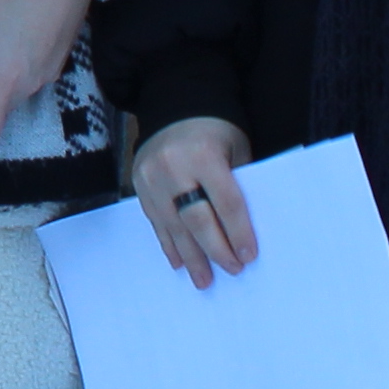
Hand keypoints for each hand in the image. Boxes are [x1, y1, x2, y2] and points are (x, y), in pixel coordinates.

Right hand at [129, 117, 257, 287]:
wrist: (176, 108)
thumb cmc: (216, 131)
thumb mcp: (236, 149)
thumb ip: (238, 184)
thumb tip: (243, 232)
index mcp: (204, 155)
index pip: (226, 202)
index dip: (238, 232)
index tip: (249, 256)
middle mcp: (173, 168)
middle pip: (197, 219)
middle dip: (216, 249)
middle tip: (232, 270)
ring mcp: (151, 178)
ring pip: (174, 226)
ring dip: (191, 257)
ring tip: (204, 280)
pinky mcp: (139, 186)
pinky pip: (156, 222)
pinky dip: (169, 244)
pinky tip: (180, 263)